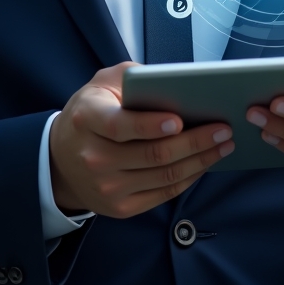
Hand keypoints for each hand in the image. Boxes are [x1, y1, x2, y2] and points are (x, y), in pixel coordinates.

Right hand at [49, 62, 234, 217]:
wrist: (60, 160)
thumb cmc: (90, 112)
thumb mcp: (102, 84)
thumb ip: (132, 77)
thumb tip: (172, 81)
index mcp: (88, 120)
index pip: (121, 126)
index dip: (151, 125)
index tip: (180, 119)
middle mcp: (95, 157)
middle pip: (153, 154)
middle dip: (194, 142)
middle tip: (223, 129)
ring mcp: (107, 187)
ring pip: (163, 176)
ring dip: (200, 161)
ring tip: (223, 145)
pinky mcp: (120, 207)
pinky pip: (163, 193)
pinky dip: (188, 178)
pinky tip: (205, 163)